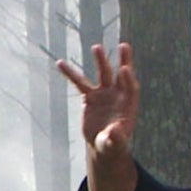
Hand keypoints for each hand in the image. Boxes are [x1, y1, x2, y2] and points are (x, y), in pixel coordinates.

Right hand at [54, 41, 140, 190]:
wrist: (103, 143)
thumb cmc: (112, 144)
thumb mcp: (114, 143)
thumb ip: (115, 137)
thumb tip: (114, 131)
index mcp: (128, 104)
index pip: (130, 87)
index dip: (127, 78)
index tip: (124, 69)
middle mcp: (117, 95)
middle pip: (120, 75)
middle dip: (123, 60)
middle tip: (123, 46)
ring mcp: (103, 93)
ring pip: (103, 74)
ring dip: (100, 61)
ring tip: (96, 47)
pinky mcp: (90, 96)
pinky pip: (79, 82)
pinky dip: (70, 73)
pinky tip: (60, 63)